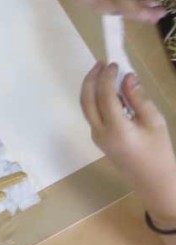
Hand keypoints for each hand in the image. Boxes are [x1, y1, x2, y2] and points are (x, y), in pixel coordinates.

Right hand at [55, 0, 164, 22]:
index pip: (121, 2)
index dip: (141, 11)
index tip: (159, 13)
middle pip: (115, 10)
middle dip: (137, 11)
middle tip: (156, 7)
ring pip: (107, 10)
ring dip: (126, 9)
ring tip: (145, 2)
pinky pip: (98, 6)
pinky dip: (114, 5)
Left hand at [81, 63, 175, 226]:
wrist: (152, 180)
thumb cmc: (159, 151)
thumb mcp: (154, 122)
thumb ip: (138, 99)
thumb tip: (127, 77)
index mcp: (116, 127)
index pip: (104, 95)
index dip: (106, 77)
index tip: (113, 63)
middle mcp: (100, 131)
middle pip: (87, 100)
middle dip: (91, 79)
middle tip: (100, 63)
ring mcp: (96, 136)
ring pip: (86, 107)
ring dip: (91, 88)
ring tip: (103, 72)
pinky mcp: (99, 138)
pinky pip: (93, 114)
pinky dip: (97, 99)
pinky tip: (110, 91)